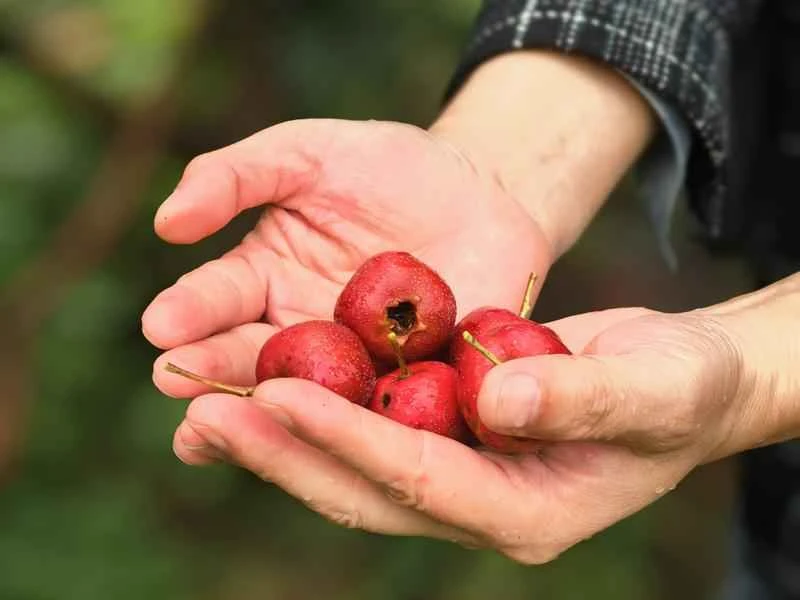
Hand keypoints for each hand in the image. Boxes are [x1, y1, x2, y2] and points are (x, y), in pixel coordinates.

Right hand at [143, 118, 549, 396]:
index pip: (217, 298)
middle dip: (212, 372)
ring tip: (222, 433)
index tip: (161, 326)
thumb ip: (237, 176)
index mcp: (263, 280)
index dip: (188, 311)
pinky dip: (366, 430)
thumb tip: (166, 221)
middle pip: (249, 360)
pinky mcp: (412, 389)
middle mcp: (298, 334)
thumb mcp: (308, 152)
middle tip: (176, 385)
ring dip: (270, 417)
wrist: (485, 192)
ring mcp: (354, 368)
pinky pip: (386, 412)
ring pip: (307, 400)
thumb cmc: (389, 167)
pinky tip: (343, 447)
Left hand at [170, 305, 752, 563]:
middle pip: (367, 491)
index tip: (280, 396)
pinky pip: (373, 432)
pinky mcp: (451, 440)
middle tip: (204, 415)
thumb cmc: (683, 385)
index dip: (351, 441)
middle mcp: (482, 506)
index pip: (424, 482)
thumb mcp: (652, 386)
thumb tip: (496, 402)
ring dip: (284, 436)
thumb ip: (581, 399)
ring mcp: (462, 477)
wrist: (681, 379)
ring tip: (209, 404)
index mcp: (529, 512)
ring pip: (356, 468)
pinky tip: (268, 380)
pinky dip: (320, 410)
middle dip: (286, 454)